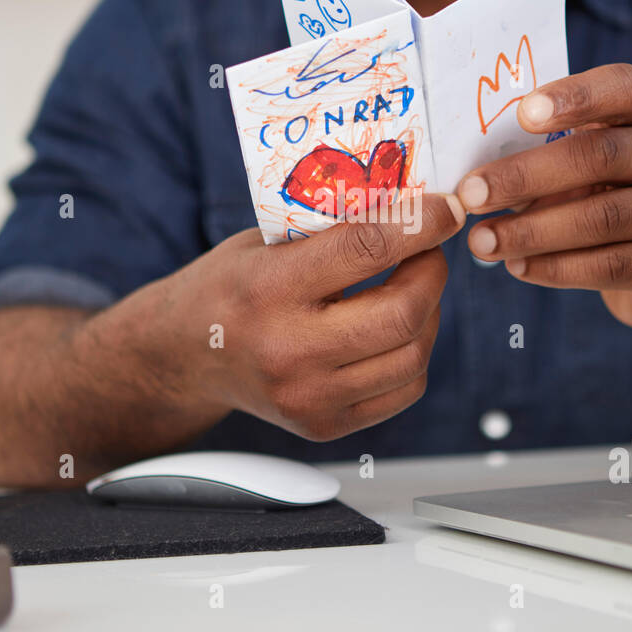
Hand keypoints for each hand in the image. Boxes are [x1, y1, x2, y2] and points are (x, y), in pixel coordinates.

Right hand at [176, 194, 465, 440]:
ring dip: (430, 314)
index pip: (367, 248)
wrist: (186, 354)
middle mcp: (288, 349)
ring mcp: (308, 396)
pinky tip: (397, 332)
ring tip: (414, 290)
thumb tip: (412, 206)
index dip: (421, 224)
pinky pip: (404, 390)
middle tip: (430, 251)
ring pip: (413, 355)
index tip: (445, 210)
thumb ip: (333, 229)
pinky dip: (414, 354)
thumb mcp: (267, 241)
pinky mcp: (323, 425)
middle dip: (432, 272)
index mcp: (270, 287)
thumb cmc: (232, 286)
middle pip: (403, 312)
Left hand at [456, 63, 631, 330]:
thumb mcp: (585, 168)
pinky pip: (613, 265)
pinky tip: (518, 266)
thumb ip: (544, 157)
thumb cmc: (605, 200)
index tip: (522, 113)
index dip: (575, 96)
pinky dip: (557, 268)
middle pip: (600, 156)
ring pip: (602, 218)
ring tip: (481, 242)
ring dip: (532, 232)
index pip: (624, 88)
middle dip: (525, 176)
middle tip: (471, 194)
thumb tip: (475, 175)